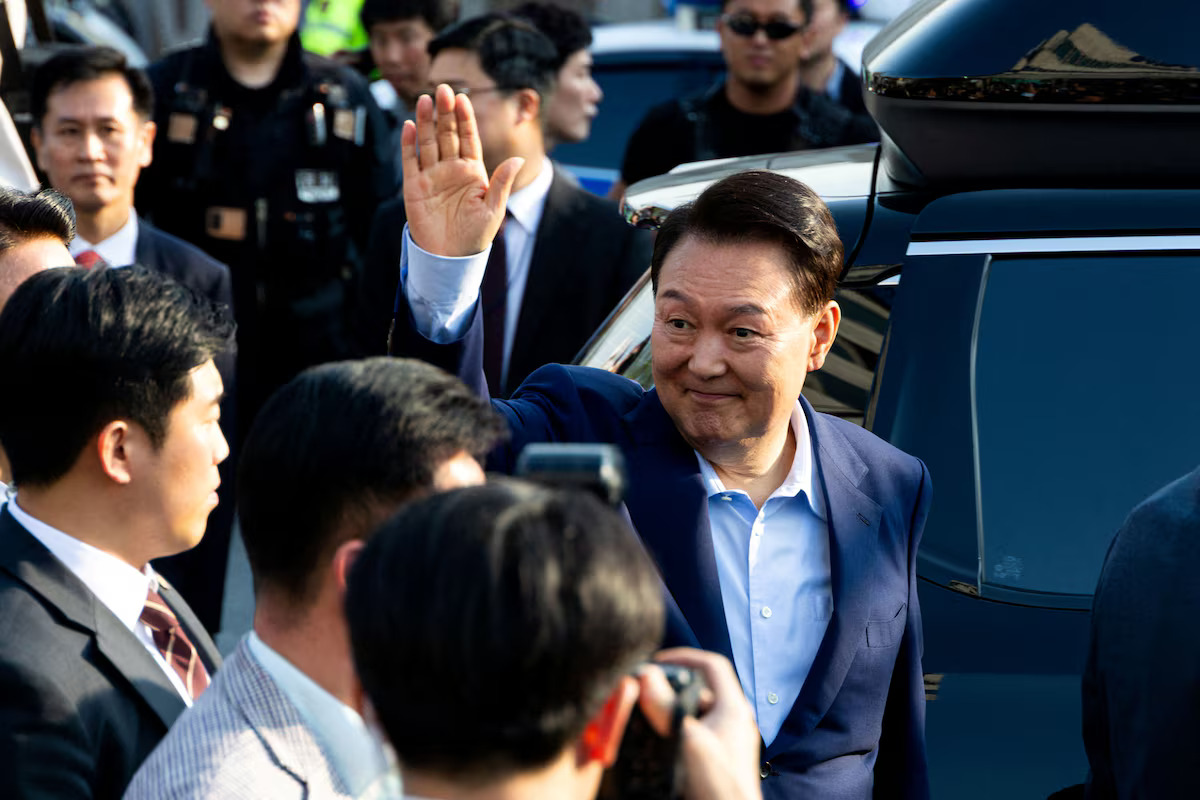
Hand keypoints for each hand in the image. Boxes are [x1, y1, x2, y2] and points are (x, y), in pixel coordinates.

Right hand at [401, 85, 522, 256]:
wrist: (451, 257)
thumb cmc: (475, 236)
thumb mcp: (493, 209)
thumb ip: (502, 183)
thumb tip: (519, 160)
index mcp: (472, 171)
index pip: (468, 138)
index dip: (465, 118)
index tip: (463, 98)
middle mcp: (451, 169)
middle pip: (447, 134)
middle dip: (445, 112)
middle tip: (443, 90)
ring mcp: (432, 176)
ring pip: (427, 142)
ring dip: (426, 121)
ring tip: (425, 100)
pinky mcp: (414, 186)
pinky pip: (410, 161)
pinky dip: (408, 144)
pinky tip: (410, 125)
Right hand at [644, 648, 762, 799]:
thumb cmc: (718, 785)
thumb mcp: (687, 740)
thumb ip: (665, 706)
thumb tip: (644, 675)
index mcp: (733, 708)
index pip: (713, 665)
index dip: (685, 656)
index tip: (657, 662)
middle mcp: (731, 721)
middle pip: (698, 690)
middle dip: (671, 688)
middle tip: (644, 692)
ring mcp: (724, 742)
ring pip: (692, 714)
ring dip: (669, 712)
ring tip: (645, 718)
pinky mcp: (714, 759)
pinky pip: (691, 735)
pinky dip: (673, 732)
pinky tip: (656, 742)